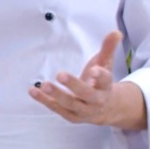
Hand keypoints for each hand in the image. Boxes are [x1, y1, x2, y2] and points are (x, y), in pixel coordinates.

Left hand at [29, 31, 145, 129]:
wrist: (106, 110)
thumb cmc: (102, 83)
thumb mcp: (106, 65)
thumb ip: (108, 48)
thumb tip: (115, 32)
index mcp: (106, 86)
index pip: (105, 80)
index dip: (100, 76)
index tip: (94, 70)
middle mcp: (96, 100)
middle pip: (85, 94)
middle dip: (73, 85)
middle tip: (60, 75)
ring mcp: (83, 110)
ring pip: (69, 103)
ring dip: (56, 94)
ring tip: (44, 84)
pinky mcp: (70, 116)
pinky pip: (56, 108)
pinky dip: (44, 100)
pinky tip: (33, 91)